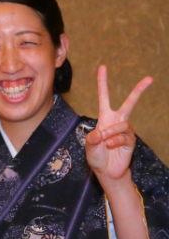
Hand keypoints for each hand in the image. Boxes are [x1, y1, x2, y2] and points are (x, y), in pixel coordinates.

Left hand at [85, 65, 152, 183]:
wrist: (106, 171)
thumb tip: (100, 133)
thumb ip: (92, 139)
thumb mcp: (89, 146)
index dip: (102, 83)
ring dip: (111, 134)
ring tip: (105, 143)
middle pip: (129, 103)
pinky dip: (115, 142)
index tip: (102, 67)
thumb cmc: (97, 156)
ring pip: (122, 125)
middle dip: (139, 91)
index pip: (104, 97)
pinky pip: (124, 137)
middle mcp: (117, 121)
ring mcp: (125, 131)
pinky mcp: (131, 140)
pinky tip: (111, 146)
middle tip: (149, 78)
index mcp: (105, 118)